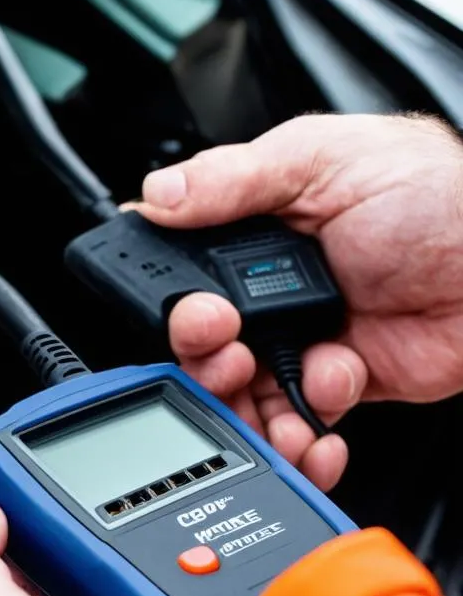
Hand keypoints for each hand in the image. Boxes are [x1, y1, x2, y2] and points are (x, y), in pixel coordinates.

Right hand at [137, 113, 462, 490]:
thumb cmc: (439, 199)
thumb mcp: (326, 161)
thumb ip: (235, 177)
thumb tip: (160, 192)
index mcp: (254, 232)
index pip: (180, 278)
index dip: (175, 306)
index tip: (198, 314)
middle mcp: (268, 291)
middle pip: (202, 347)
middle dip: (208, 362)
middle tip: (236, 355)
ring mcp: (298, 340)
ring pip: (239, 395)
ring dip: (246, 410)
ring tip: (277, 406)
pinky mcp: (331, 384)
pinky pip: (292, 422)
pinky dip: (300, 435)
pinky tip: (324, 407)